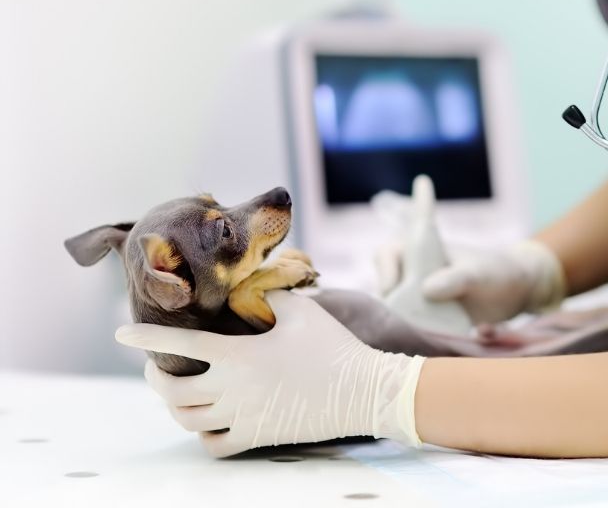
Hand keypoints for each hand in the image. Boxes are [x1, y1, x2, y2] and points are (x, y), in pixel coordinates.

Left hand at [115, 291, 424, 456]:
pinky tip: (208, 420)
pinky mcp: (258, 436)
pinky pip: (214, 446)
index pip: (179, 345)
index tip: (120, 334)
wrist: (362, 390)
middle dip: (154, 376)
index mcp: (238, 354)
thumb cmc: (332, 345)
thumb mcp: (300, 310)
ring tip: (177, 391)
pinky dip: (202, 435)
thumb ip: (268, 295)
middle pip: (171, 390)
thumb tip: (249, 286)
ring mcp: (243, 417)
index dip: (144, 339)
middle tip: (155, 365)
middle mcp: (232, 389)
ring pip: (186, 420)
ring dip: (173, 405)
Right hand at [373, 185, 566, 324]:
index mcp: (419, 255)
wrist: (516, 291)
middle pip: (387, 294)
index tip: (394, 289)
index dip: (385, 271)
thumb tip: (426, 290)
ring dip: (410, 331)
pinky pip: (418, 337)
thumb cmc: (494, 270)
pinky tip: (449, 344)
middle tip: (410, 323)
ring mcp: (420, 305)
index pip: (386, 255)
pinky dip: (427, 343)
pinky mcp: (431, 327)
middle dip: (393, 311)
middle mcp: (413, 280)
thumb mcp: (478, 272)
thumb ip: (456, 277)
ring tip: (430, 338)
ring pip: (399, 319)